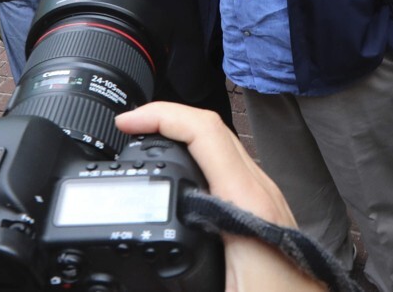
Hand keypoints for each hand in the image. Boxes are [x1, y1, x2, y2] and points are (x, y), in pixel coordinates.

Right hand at [116, 103, 323, 291]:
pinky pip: (227, 166)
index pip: (205, 131)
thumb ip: (179, 284)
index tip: (127, 123)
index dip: (161, 117)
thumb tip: (144, 278)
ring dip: (181, 135)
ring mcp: (265, 197)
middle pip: (212, 128)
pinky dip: (196, 156)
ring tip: (146, 142)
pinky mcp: (264, 210)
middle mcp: (260, 191)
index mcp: (247, 203)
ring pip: (221, 145)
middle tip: (129, 128)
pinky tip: (179, 173)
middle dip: (165, 118)